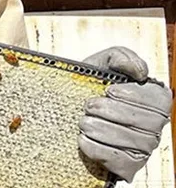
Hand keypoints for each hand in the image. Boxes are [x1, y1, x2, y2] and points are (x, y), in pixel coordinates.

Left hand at [79, 46, 172, 181]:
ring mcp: (143, 148)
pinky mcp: (128, 165)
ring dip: (101, 129)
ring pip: (132, 141)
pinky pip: (119, 161)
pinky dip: (97, 149)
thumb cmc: (89, 84)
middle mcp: (154, 126)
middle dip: (112, 112)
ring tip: (83, 122)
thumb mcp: (102, 63)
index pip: (158, 101)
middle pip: (146, 122)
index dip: (134, 96)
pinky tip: (83, 139)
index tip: (108, 91)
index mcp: (154, 100)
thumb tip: (139, 71)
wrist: (65, 106)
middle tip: (88, 106)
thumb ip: (121, 57)